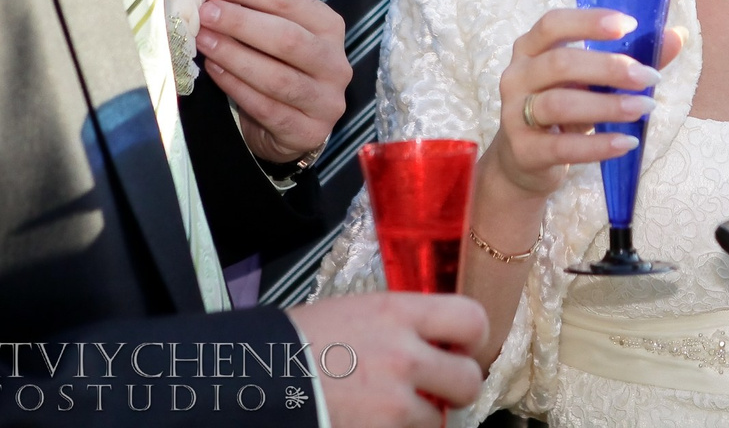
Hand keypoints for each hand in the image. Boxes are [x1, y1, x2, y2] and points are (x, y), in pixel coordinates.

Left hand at [193, 0, 350, 163]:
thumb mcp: (274, 37)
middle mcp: (335, 62)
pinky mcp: (309, 132)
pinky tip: (214, 71)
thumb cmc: (280, 70)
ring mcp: (326, 100)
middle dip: (241, 22)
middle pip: (288, 37)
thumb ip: (251, 16)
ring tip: (203, 41)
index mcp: (329, 28)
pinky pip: (267, 108)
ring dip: (235, 56)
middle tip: (204, 13)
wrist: (294, 129)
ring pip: (277, 76)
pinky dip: (236, 87)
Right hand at [287, 292, 486, 426]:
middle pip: (469, 379)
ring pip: (438, 419)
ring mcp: (394, 400)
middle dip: (457, 389)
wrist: (256, 379)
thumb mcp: (356, 312)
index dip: (473, 339)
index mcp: (397, 312)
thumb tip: (432, 338)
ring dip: (420, 417)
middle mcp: (404, 354)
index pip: (471, 318)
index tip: (461, 348)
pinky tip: (372, 419)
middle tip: (438, 389)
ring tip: (389, 407)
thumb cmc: (299, 343)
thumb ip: (400, 323)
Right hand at [485, 7, 685, 197]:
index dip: (588, 22)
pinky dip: (598, 145)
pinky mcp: (524, 151)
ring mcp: (514, 114)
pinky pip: (562, 146)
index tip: (628, 25)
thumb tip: (676, 36)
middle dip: (610, 68)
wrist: (523, 161)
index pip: (553, 24)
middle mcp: (517, 76)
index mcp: (530, 48)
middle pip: (560, 62)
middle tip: (650, 77)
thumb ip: (630, 58)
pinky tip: (627, 142)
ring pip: (559, 103)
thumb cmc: (563, 109)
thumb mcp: (591, 82)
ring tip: (644, 108)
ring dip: (608, 105)